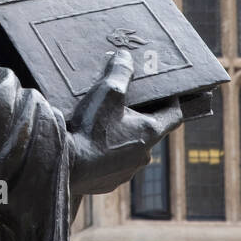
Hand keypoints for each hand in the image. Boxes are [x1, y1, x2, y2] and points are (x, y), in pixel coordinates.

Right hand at [67, 50, 182, 197]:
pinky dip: (107, 155)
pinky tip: (90, 146)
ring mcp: (127, 172)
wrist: (65, 164)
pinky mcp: (109, 183)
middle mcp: (143, 156)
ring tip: (102, 126)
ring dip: (122, 138)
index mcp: (149, 132)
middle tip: (123, 105)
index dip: (171, 102)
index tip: (165, 92)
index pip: (174, 116)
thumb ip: (120, 72)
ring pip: (131, 150)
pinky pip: (113, 166)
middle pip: (149, 133)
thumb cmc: (91, 128)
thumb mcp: (107, 93)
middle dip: (139, 119)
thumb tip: (125, 56)